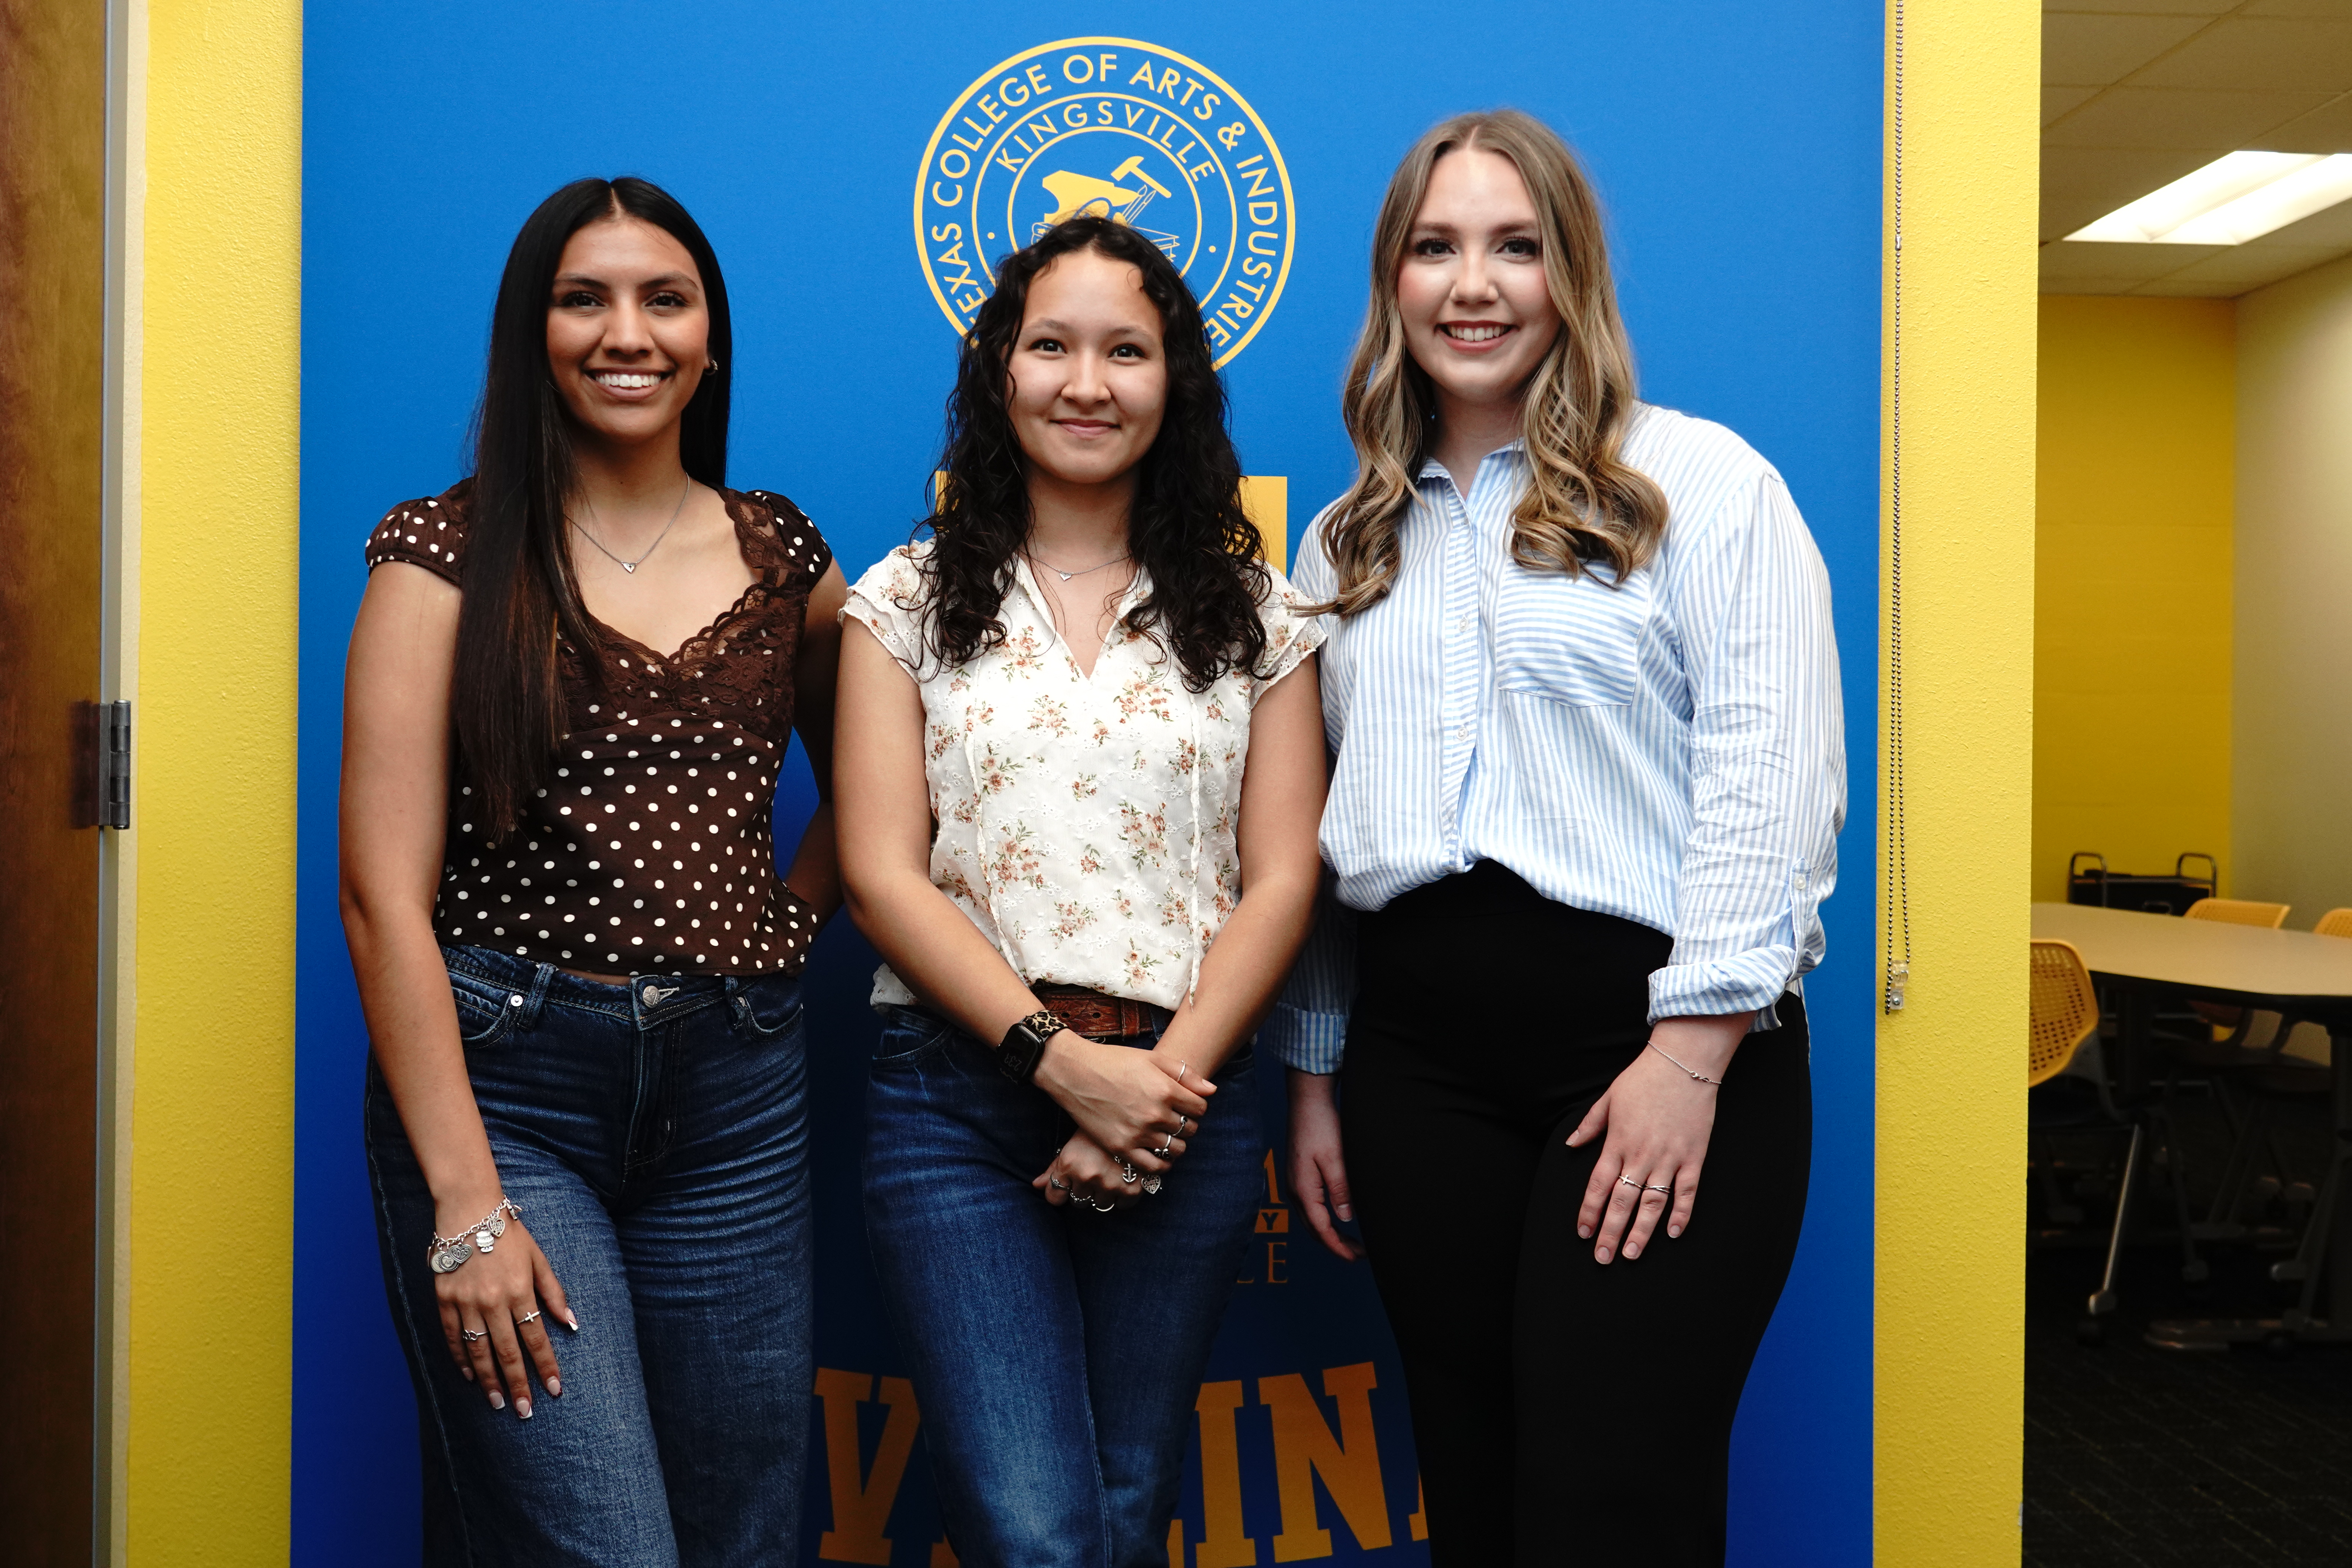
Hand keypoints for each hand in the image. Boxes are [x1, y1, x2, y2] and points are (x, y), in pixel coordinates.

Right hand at [434, 1204, 575, 1416]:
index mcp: (520, 1290)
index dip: (546, 1366)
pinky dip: (460, 1359)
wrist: (468, 1210)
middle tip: (524, 1411)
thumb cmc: (509, 1233)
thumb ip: (554, 1293)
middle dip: (517, 1384)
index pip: (536, 1338)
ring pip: (478, 1351)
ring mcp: (466, 1302)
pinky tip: (469, 1376)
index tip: (554, 1390)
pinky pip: (452, 1337)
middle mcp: (493, 1300)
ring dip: (488, 1380)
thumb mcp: (539, 1258)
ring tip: (498, 1402)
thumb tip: (572, 1324)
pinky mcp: (444, 1300)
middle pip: (507, 1352)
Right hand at [1033, 1033, 1209, 1175]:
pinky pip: (1154, 1166)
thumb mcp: (1153, 1059)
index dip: (1196, 1107)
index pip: (1200, 1109)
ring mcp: (1138, 1133)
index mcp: (1165, 1089)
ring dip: (1176, 1144)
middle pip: (1190, 1129)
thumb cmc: (1114, 1061)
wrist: (1075, 1072)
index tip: (1186, 1105)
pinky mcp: (1121, 1147)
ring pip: (1175, 1149)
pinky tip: (1157, 1153)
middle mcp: (1155, 1114)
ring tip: (1165, 1135)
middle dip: (1186, 1124)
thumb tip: (1212, 1091)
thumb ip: (1185, 1074)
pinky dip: (1161, 1164)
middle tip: (1174, 1119)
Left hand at [1033, 1130, 1149, 1210]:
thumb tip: (1036, 1185)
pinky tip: (1124, 1178)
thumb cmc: (1100, 1126)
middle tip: (1094, 1171)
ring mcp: (1110, 1184)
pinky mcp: (1132, 1189)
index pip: (1054, 1197)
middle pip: (1078, 1201)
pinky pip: (1122, 1204)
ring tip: (1110, 1172)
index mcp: (1070, 1163)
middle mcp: (1088, 1176)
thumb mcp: (1074, 1142)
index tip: (1068, 1183)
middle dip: (1083, 1189)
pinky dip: (1123, 1195)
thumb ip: (1055, 1166)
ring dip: (1104, 1193)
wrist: (1136, 1115)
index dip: (1060, 1190)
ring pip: (1100, 1204)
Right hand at [1287, 1069, 1360, 1260]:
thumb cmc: (1321, 1126)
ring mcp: (1295, 1183)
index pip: (1321, 1230)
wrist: (1307, 1101)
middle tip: (1359, 1255)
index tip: (1357, 1259)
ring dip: (1330, 1233)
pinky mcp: (1299, 1175)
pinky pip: (1311, 1206)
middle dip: (1335, 1245)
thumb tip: (1345, 1218)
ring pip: (1312, 1219)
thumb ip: (1340, 1190)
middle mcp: (1295, 1190)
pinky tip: (1337, 1216)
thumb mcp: (1335, 1158)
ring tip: (1351, 1241)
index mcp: (1303, 1190)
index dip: (1339, 1248)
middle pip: (1314, 1229)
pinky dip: (1324, 1219)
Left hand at [1564, 1014, 1749, 1263]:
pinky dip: (1681, 1214)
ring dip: (1641, 1232)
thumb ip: (1590, 1125)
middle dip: (1610, 1232)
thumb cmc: (1643, 1079)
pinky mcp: (1693, 1156)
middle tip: (1602, 1258)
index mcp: (1617, 1142)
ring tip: (1632, 1254)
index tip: (1582, 1233)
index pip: (1598, 1186)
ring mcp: (1669, 1158)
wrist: (1684, 1063)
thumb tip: (1571, 1144)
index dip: (1589, 1211)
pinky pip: (1687, 1192)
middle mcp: (1640, 1155)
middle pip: (1622, 1202)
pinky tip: (1673, 1233)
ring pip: (1652, 1204)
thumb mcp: (1608, 1098)